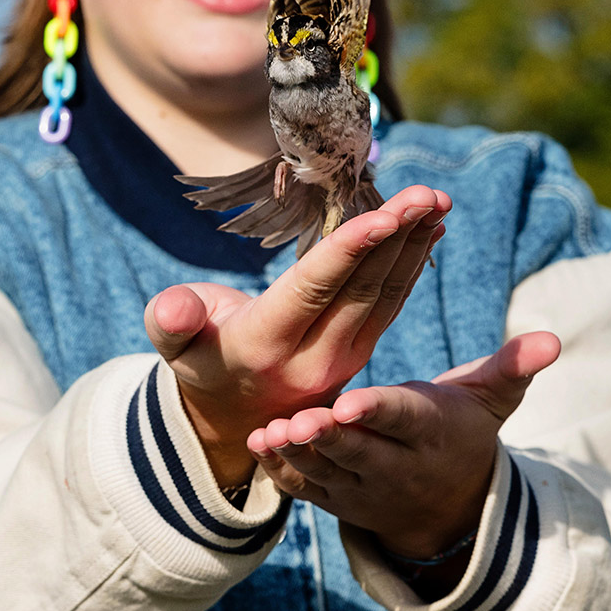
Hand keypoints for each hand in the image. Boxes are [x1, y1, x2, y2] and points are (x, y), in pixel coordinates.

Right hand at [144, 187, 449, 486]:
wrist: (228, 418)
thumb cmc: (198, 357)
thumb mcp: (175, 345)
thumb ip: (172, 322)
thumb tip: (173, 305)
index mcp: (262, 346)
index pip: (312, 290)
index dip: (349, 251)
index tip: (385, 215)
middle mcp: (311, 358)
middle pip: (362, 290)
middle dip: (398, 237)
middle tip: (429, 192)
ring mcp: (341, 359)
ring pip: (385, 297)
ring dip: (414, 247)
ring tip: (438, 201)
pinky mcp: (357, 353)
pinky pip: (389, 305)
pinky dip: (411, 266)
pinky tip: (429, 231)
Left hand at [246, 332, 561, 558]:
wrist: (446, 510)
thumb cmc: (461, 433)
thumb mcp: (489, 402)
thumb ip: (511, 369)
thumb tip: (553, 340)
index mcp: (430, 433)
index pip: (401, 420)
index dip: (376, 413)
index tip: (349, 403)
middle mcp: (395, 466)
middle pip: (357, 452)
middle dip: (328, 439)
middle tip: (297, 421)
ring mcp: (362, 488)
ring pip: (325, 473)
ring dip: (295, 456)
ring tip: (267, 433)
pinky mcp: (336, 500)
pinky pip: (306, 491)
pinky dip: (281, 474)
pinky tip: (257, 448)